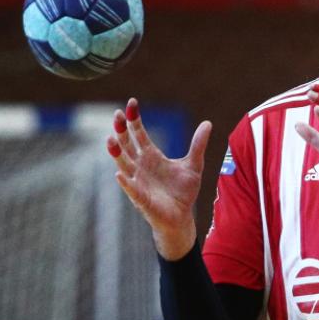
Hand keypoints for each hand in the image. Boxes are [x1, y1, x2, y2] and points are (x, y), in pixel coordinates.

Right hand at [106, 97, 211, 258]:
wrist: (182, 216)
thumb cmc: (184, 191)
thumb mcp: (194, 165)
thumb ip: (198, 145)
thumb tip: (208, 123)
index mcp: (151, 156)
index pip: (139, 133)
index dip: (134, 119)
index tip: (132, 103)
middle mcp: (140, 166)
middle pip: (127, 145)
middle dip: (121, 130)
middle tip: (117, 114)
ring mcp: (138, 181)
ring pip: (123, 164)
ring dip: (116, 152)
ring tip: (110, 139)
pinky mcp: (141, 198)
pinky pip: (131, 189)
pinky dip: (125, 182)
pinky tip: (119, 175)